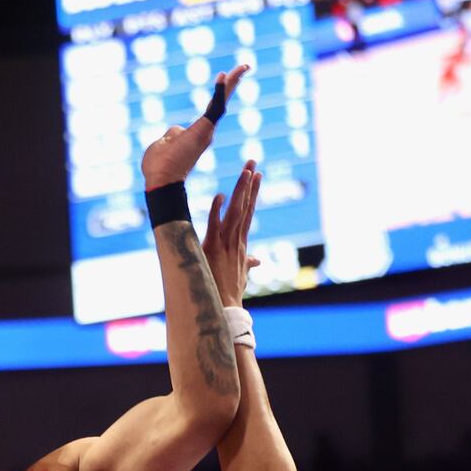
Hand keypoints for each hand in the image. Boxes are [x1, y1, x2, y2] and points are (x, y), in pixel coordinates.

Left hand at [141, 64, 249, 188]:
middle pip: (221, 101)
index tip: (223, 77)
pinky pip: (214, 108)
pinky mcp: (204, 130)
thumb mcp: (161, 145)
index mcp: (196, 134)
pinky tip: (224, 75)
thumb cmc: (158, 167)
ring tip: (243, 67)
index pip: (210, 109)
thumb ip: (171, 135)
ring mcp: (206, 131)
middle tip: (245, 67)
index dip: (218, 93)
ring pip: (221, 102)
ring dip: (231, 83)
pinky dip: (219, 92)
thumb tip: (176, 129)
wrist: (161, 180)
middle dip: (233, 84)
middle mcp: (206, 131)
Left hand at [203, 161, 261, 307]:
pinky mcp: (213, 248)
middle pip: (246, 207)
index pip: (249, 212)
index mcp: (242, 243)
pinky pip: (214, 226)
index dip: (253, 193)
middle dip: (250, 184)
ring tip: (246, 171)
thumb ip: (248, 263)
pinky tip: (219, 195)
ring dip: (241, 191)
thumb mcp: (242, 274)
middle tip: (254, 162)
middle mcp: (237, 240)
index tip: (257, 175)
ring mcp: (226, 243)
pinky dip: (217, 210)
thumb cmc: (231, 292)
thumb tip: (258, 260)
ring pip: (236, 212)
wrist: (224, 308)